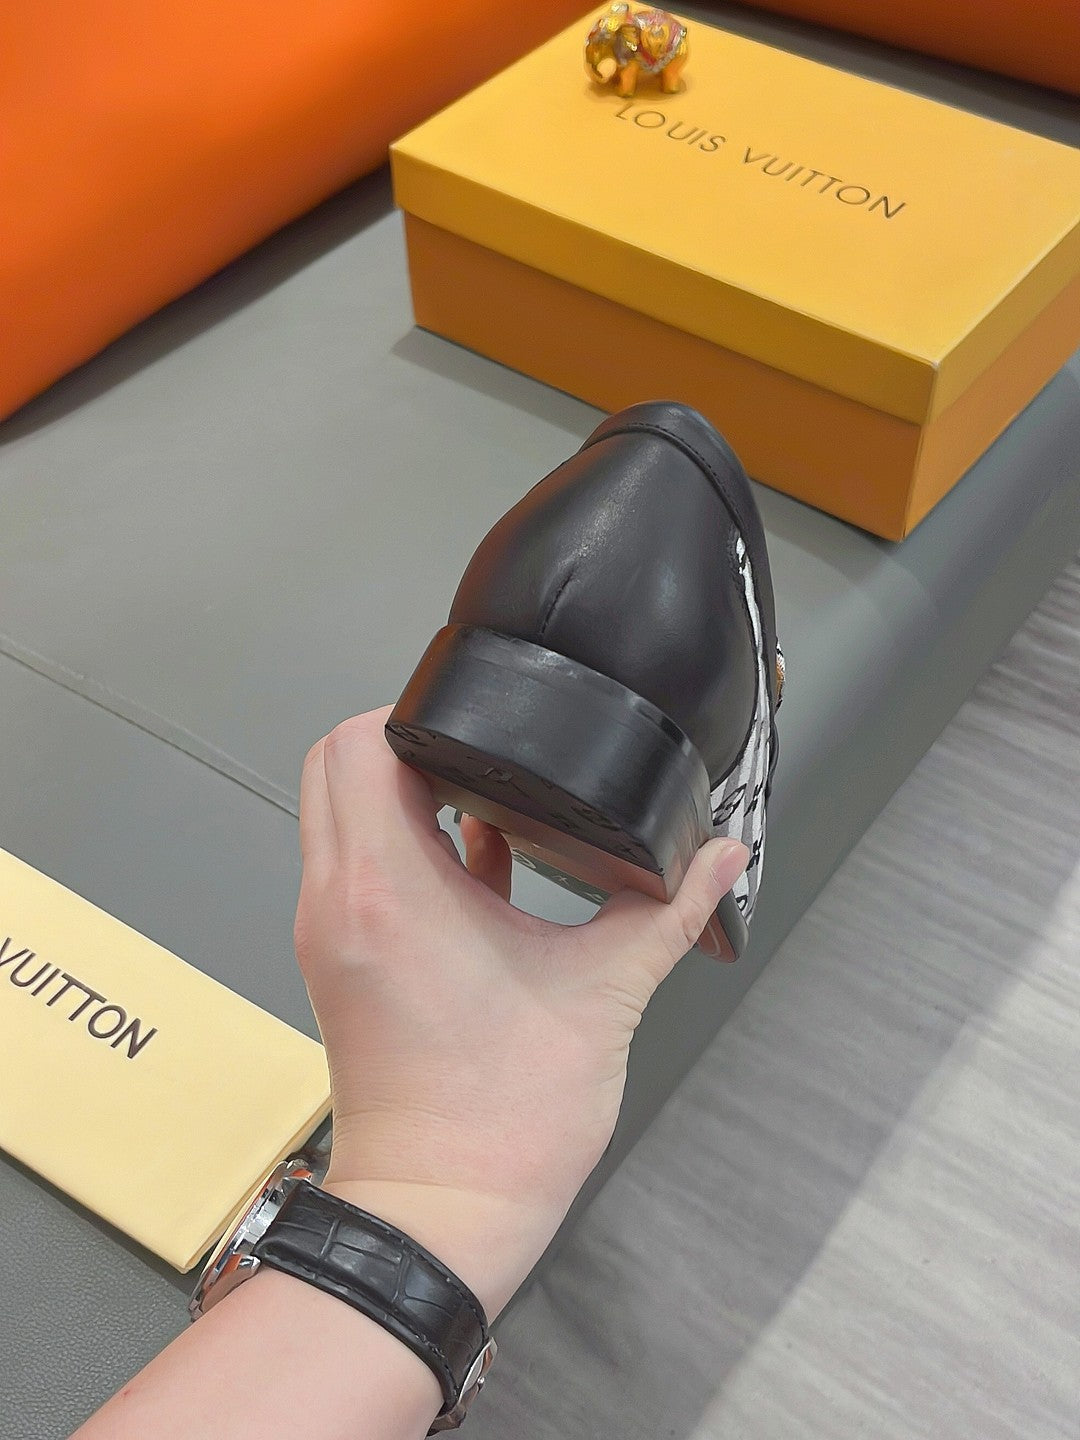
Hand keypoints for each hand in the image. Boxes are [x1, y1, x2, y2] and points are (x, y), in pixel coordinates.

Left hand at [294, 706, 748, 1316]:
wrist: (441, 1213)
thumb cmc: (502, 1121)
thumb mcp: (603, 995)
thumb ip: (668, 912)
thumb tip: (720, 858)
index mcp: (390, 890)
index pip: (357, 747)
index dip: (410, 713)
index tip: (474, 720)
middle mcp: (341, 901)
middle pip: (333, 767)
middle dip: (401, 741)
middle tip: (478, 747)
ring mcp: (331, 932)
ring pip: (336, 815)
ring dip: (398, 793)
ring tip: (485, 793)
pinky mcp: (342, 961)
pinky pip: (355, 866)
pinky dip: (400, 844)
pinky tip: (480, 858)